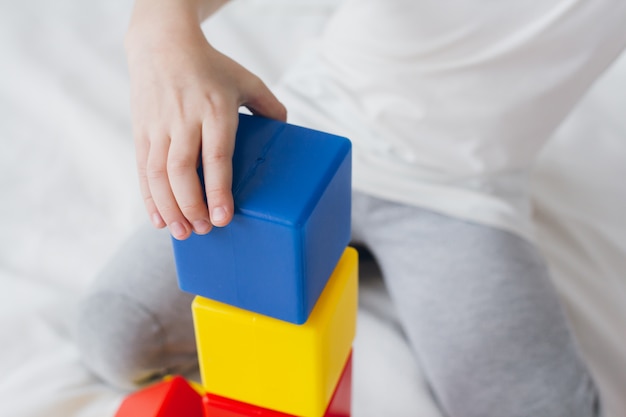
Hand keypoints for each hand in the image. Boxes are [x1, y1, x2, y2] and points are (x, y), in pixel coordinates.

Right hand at [125, 9, 285, 239]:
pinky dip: (149, 197)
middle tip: (205, 230)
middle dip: (191, 206)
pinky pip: (143, 169)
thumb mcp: (245, 80)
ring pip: (158, 173)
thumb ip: (269, 106)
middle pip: (181, 170)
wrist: (161, 44)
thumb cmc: (210, 66)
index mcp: (214, 109)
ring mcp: (159, 126)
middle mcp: (184, 119)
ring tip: (182, 233)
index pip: (216, 156)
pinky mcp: (142, 131)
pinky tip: (159, 219)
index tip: (224, 217)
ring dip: (169, 208)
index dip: (218, 190)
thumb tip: (286, 131)